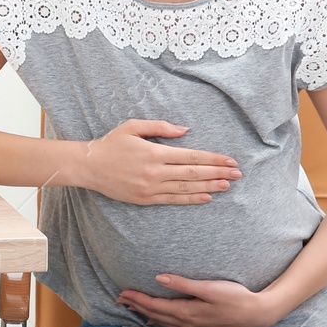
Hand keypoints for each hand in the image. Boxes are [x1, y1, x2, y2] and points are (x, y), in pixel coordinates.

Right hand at [77, 120, 241, 204]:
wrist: (88, 166)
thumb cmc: (111, 144)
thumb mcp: (132, 127)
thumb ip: (160, 127)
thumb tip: (185, 130)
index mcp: (154, 152)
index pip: (192, 157)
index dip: (213, 159)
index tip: (230, 160)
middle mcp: (155, 172)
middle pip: (194, 173)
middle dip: (218, 173)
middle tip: (237, 174)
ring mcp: (150, 188)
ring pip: (186, 188)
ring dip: (209, 187)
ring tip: (227, 185)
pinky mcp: (145, 199)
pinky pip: (173, 200)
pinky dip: (191, 199)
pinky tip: (206, 197)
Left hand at [117, 274, 279, 326]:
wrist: (257, 314)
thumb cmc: (236, 297)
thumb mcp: (210, 288)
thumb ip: (183, 284)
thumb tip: (158, 279)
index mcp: (187, 312)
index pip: (155, 306)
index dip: (137, 299)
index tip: (122, 293)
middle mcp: (188, 323)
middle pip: (155, 315)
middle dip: (137, 306)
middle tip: (119, 299)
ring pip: (164, 322)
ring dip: (146, 314)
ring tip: (132, 308)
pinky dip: (161, 322)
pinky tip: (156, 321)